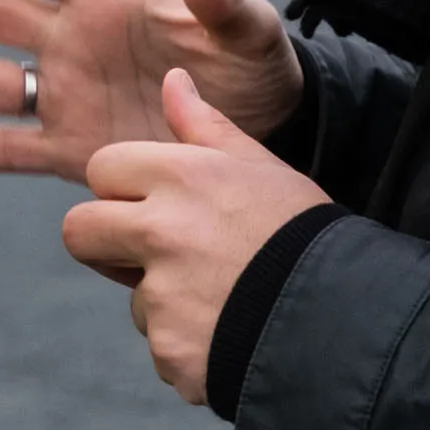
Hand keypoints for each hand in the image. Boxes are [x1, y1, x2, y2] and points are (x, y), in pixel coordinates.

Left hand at [63, 71, 333, 402]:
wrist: (350, 320)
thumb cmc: (306, 236)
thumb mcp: (262, 169)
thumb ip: (206, 127)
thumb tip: (171, 79)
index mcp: (182, 176)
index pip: (101, 169)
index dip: (123, 189)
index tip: (155, 204)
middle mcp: (162, 230)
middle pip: (79, 231)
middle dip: (106, 244)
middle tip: (161, 256)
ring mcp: (162, 295)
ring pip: (131, 295)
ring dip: (165, 302)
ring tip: (227, 299)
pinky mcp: (170, 349)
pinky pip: (160, 345)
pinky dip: (189, 347)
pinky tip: (233, 335)